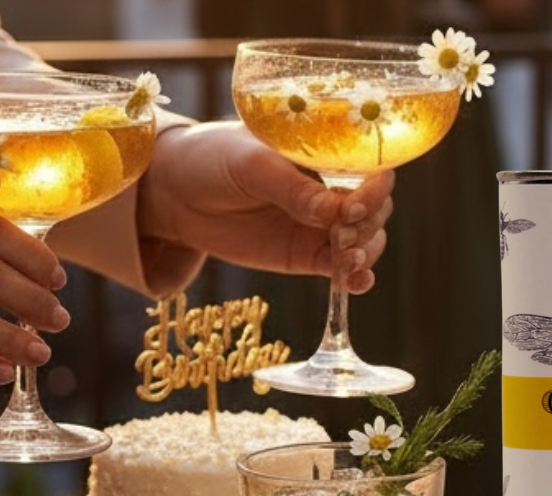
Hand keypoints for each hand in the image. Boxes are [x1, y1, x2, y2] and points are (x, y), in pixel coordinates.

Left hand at [135, 122, 395, 293]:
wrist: (176, 193)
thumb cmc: (214, 160)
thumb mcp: (252, 166)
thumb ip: (292, 189)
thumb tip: (334, 211)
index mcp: (325, 156)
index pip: (369, 171)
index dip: (374, 188)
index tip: (357, 203)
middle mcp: (331, 189)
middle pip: (375, 210)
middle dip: (368, 224)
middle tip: (342, 234)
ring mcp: (321, 225)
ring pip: (366, 241)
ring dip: (366, 252)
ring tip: (347, 259)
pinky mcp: (307, 256)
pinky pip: (342, 268)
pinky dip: (356, 277)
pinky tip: (357, 283)